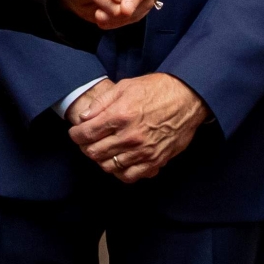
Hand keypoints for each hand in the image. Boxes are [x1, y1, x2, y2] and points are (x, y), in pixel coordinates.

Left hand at [69, 72, 206, 181]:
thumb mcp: (125, 87)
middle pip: (94, 152)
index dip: (75, 134)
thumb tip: (84, 117)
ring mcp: (143, 151)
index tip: (76, 132)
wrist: (188, 98)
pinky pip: (129, 176)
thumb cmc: (157, 90)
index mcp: (120, 116)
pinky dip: (120, 172)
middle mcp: (130, 137)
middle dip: (85, 147)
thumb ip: (102, 103)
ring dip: (101, 159)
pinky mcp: (155, 160)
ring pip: (108, 166)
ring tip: (103, 150)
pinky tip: (120, 161)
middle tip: (88, 141)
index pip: (85, 134)